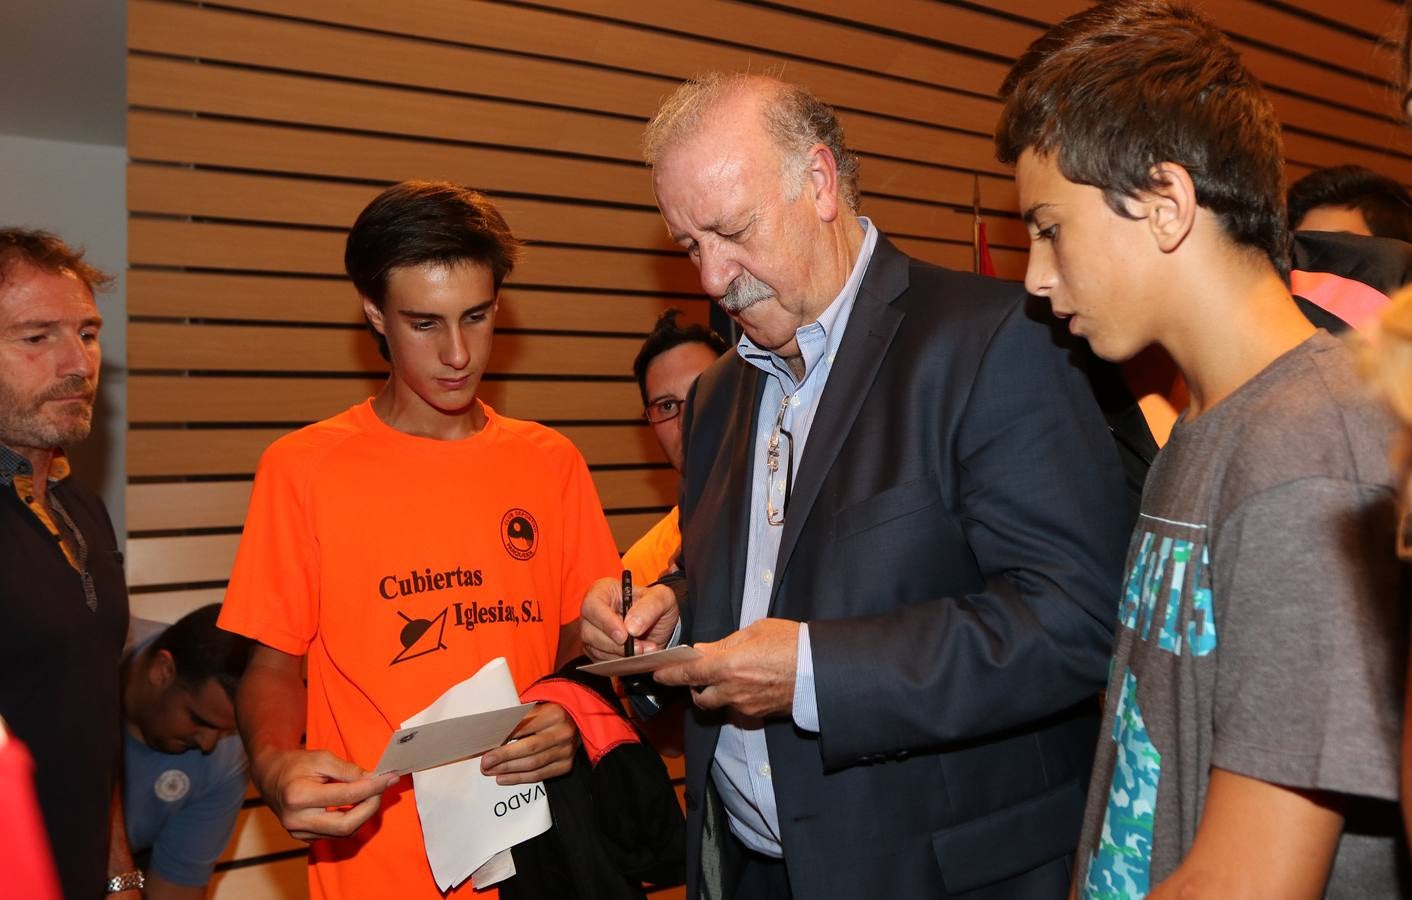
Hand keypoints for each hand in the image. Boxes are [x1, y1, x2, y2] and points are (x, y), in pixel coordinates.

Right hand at [251, 746, 397, 840]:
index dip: (371, 788)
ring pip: (343, 832)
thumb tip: (373, 779)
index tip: (389, 779)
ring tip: (370, 794)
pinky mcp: (303, 838)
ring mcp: (299, 832)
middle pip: (346, 824)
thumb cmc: (296, 764)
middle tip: (382, 789)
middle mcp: (297, 820)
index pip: (346, 796)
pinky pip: (334, 834)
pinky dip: (350, 820)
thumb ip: (348, 770)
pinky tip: (356, 805)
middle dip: (370, 807)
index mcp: (299, 796)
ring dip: (362, 814)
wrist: (270, 777)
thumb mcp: (322, 758)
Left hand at [481, 702, 578, 783]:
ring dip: (509, 770)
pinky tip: (505, 778)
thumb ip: (518, 720)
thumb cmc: (548, 717)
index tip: (487, 743)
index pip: (525, 727)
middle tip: (486, 762)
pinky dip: (520, 778)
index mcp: (554, 714)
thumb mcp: (536, 710)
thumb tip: (492, 735)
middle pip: (529, 748)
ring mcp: (566, 751)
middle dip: (504, 757)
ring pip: (533, 764)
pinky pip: (539, 775)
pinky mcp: (566, 765)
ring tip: (490, 771)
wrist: (573, 724)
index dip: (505, 736)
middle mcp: (563, 733)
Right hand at [580, 577, 679, 660]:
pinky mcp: (596, 650)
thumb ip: (650, 607)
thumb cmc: (656, 605)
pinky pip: (600, 661)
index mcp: (603, 591)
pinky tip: (636, 658)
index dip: (605, 622)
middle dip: (616, 644)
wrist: (660, 625)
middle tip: (640, 648)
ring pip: (594, 649)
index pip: (592, 605)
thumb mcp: (662, 598)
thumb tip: (631, 627)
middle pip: (589, 631)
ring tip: (645, 651)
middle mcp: (592, 612)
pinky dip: (619, 663)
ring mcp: (591, 632)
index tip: (624, 636)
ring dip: (620, 655)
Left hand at [654, 618, 799, 718]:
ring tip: (727, 678)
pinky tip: (749, 684)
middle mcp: (733, 691)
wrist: (822, 670)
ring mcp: (746, 706)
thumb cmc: (791, 642)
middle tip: (699, 674)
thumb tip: (703, 651)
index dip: (670, 675)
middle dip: (694, 688)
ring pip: (719, 704)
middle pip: (699, 696)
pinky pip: (738, 708)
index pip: (688, 674)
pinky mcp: (759, 715)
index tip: (658, 673)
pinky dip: (736, 698)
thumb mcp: (755, 631)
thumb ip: (724, 644)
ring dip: (715, 694)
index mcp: (728, 666)